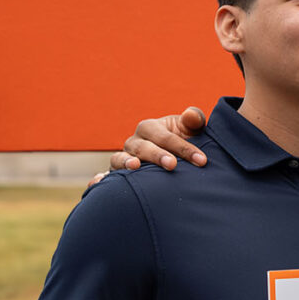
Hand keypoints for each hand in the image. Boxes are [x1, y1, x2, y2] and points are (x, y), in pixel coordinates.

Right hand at [93, 107, 207, 184]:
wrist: (171, 160)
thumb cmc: (182, 142)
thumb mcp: (191, 131)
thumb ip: (193, 121)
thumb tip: (191, 114)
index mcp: (150, 128)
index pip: (165, 136)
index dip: (184, 147)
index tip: (201, 160)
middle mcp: (134, 142)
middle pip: (143, 147)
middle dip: (158, 155)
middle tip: (172, 165)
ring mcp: (123, 158)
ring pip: (120, 159)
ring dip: (126, 162)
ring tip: (135, 167)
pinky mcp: (116, 175)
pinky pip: (104, 177)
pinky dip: (98, 179)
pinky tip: (96, 185)